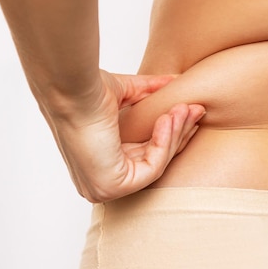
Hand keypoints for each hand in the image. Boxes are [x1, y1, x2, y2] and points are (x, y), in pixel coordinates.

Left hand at [40, 70, 204, 202]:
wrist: (72, 91)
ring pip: (157, 163)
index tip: (189, 110)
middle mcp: (101, 180)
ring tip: (183, 108)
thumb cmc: (84, 92)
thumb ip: (148, 91)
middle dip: (180, 132)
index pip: (145, 154)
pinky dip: (164, 142)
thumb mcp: (125, 92)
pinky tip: (167, 118)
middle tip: (196, 109)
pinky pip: (152, 168)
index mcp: (101, 162)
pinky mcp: (111, 187)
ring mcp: (104, 188)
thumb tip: (174, 81)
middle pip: (155, 159)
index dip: (172, 132)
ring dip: (176, 133)